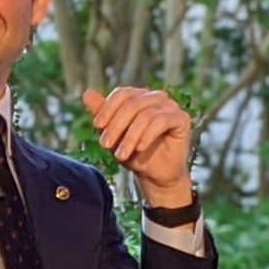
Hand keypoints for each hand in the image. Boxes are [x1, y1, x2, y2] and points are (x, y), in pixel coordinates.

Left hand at [83, 87, 193, 206]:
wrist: (153, 175)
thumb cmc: (132, 152)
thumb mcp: (113, 135)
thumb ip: (102, 114)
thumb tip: (87, 93)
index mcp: (139, 97)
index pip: (122, 94)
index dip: (108, 108)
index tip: (97, 126)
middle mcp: (156, 97)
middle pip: (132, 104)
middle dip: (116, 126)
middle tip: (105, 145)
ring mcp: (171, 107)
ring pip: (146, 115)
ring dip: (130, 136)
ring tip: (120, 155)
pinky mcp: (182, 119)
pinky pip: (162, 121)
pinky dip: (147, 135)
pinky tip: (139, 148)